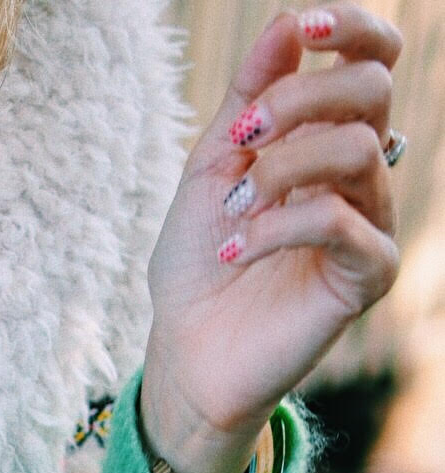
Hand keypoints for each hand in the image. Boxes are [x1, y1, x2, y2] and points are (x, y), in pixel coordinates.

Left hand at [142, 6, 402, 472]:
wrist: (187, 351)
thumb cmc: (198, 263)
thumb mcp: (212, 165)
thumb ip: (250, 97)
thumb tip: (288, 23)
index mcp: (327, 138)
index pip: (373, 62)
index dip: (352, 29)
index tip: (305, 24)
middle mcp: (359, 175)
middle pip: (372, 91)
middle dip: (300, 97)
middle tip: (242, 136)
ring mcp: (370, 223)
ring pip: (359, 149)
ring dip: (282, 168)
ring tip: (233, 207)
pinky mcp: (369, 274)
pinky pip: (341, 221)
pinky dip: (280, 226)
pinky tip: (237, 250)